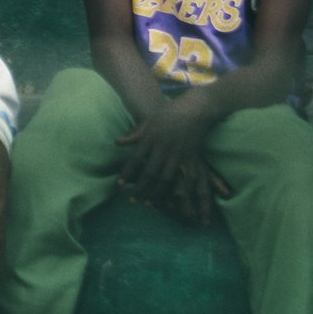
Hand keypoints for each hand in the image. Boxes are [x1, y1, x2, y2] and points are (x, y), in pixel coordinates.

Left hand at [116, 104, 225, 225]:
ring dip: (156, 193)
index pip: (135, 160)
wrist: (195, 110)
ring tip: (148, 204)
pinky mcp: (191, 158)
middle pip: (149, 173)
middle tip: (131, 201)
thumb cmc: (168, 114)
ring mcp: (177, 154)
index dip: (126, 174)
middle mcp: (162, 148)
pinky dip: (180, 190)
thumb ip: (133, 135)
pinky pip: (184, 177)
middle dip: (140, 189)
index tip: (118, 186)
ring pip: (165, 178)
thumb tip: (117, 143)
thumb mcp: (148, 121)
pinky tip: (174, 200)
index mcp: (150, 139)